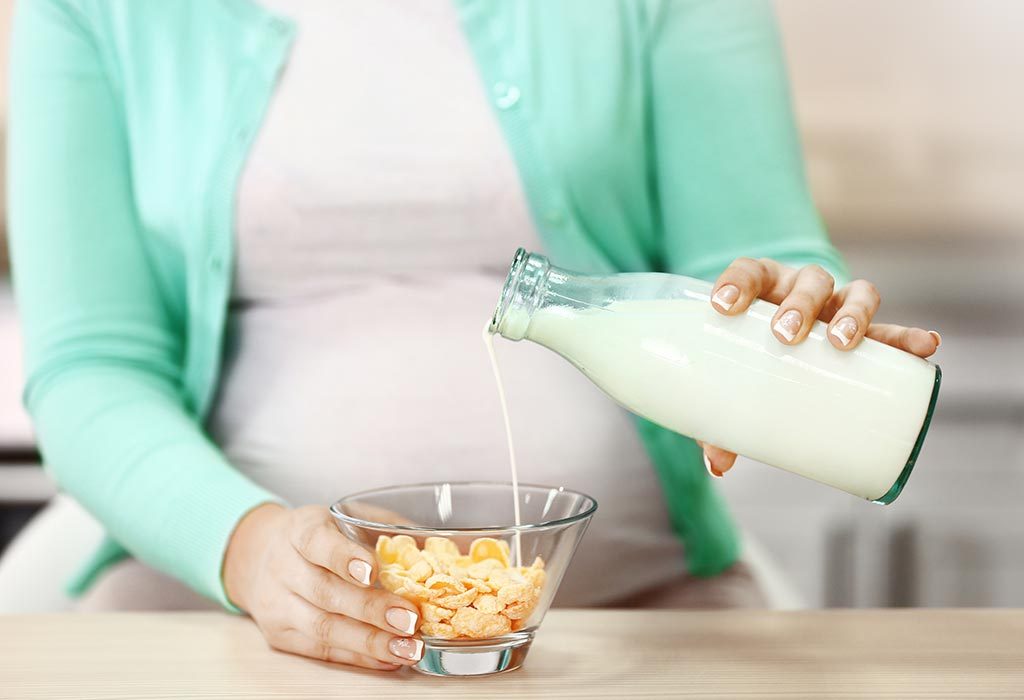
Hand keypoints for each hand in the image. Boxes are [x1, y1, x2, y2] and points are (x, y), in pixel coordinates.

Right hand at [223, 504, 422, 670]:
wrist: (258, 556)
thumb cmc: (317, 535)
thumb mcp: (342, 517)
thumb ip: (382, 527)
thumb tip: (432, 546)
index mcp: (300, 529)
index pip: (318, 543)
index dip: (344, 558)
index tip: (373, 571)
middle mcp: (282, 566)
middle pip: (325, 592)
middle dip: (371, 609)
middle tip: (410, 619)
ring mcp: (277, 604)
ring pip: (323, 627)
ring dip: (370, 642)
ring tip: (408, 648)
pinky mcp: (280, 635)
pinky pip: (321, 650)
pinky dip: (358, 657)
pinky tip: (388, 658)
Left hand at [701, 257, 941, 476]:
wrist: (780, 359)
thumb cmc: (748, 362)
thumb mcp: (731, 382)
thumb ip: (718, 418)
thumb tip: (718, 465)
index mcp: (763, 289)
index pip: (749, 273)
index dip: (736, 283)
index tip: (722, 306)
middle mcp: (803, 289)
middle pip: (808, 282)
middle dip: (798, 305)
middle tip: (785, 334)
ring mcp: (839, 308)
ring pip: (854, 294)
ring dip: (852, 315)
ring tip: (842, 342)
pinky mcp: (869, 333)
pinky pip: (894, 332)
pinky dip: (909, 336)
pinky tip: (925, 345)